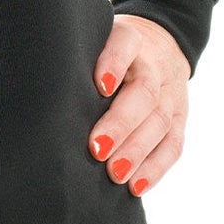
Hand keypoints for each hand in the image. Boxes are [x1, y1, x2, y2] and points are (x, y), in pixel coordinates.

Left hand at [88, 13, 190, 195]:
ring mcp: (171, 93)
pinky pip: (173, 145)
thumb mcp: (97, 38)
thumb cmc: (110, 49)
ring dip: (137, 151)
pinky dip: (155, 167)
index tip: (100, 85)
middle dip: (121, 123)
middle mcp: (154, 65)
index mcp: (131, 38)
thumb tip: (44, 89)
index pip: (125, 44)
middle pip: (144, 93)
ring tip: (115, 173)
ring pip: (160, 122)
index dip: (114, 63)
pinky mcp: (180, 118)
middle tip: (97, 149)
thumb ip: (79, 56)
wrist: (161, 44)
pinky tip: (136, 185)